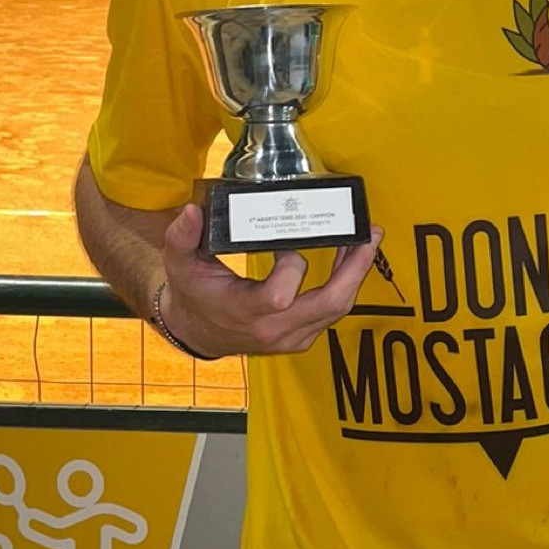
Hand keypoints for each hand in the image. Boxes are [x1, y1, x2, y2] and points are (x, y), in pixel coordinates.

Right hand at [159, 201, 381, 359]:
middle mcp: (275, 329)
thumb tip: (191, 212)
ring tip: (367, 240)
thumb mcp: (180, 265)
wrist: (198, 333)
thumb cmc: (193, 296)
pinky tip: (349, 260)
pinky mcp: (302, 336)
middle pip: (329, 304)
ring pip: (337, 308)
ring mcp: (292, 336)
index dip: (291, 267)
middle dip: (354, 269)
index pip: (280, 295)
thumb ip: (182, 238)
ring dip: (355, 274)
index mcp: (246, 311)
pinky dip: (345, 285)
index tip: (286, 244)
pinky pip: (332, 311)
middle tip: (368, 235)